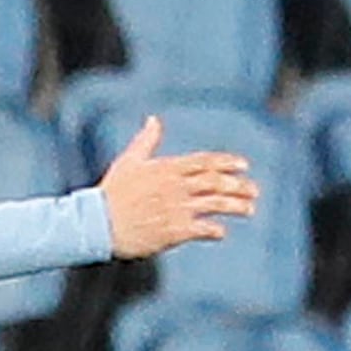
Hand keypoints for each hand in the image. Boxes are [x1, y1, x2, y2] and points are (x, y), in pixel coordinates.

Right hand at [97, 117, 260, 259]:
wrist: (96, 223)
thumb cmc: (112, 193)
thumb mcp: (128, 161)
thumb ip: (145, 140)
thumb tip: (154, 119)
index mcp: (167, 168)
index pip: (205, 162)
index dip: (227, 163)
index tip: (244, 166)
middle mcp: (175, 186)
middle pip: (216, 182)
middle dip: (239, 185)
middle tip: (254, 191)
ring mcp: (176, 208)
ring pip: (216, 204)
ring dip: (236, 206)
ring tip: (250, 209)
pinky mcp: (174, 230)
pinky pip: (203, 229)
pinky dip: (215, 230)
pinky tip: (221, 232)